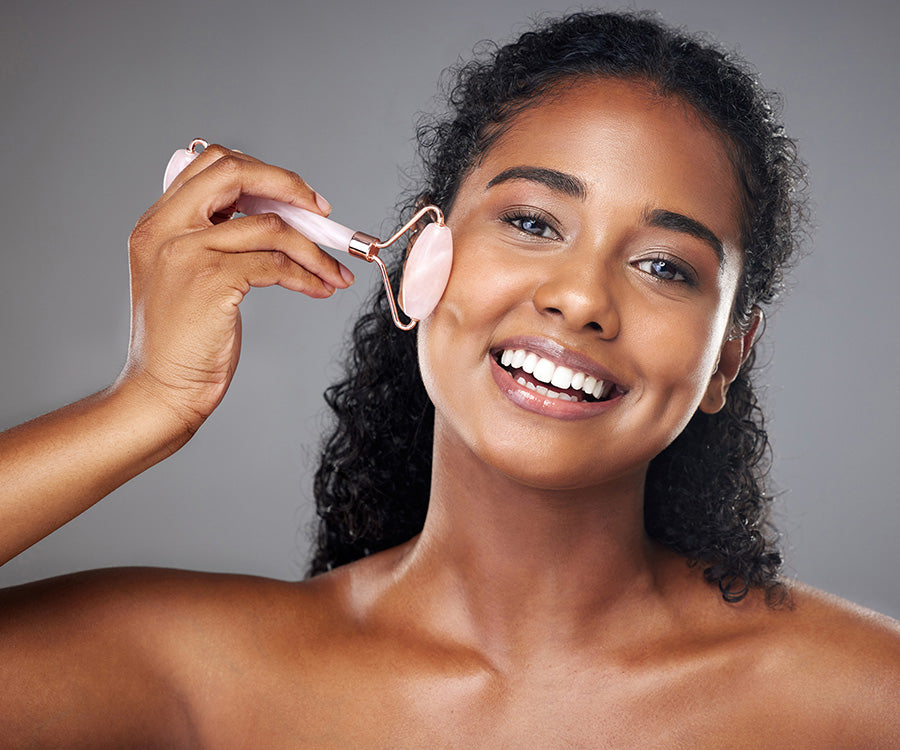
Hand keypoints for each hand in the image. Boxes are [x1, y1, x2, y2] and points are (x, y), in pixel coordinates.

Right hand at [120, 145, 353, 435]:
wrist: (162, 389)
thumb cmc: (182, 339)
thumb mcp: (184, 274)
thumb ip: (212, 238)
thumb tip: (275, 215)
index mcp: (157, 222)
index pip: (211, 164)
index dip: (263, 173)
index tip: (297, 198)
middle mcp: (166, 228)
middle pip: (236, 173)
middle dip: (290, 186)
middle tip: (323, 215)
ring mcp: (187, 252)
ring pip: (270, 225)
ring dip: (314, 249)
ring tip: (334, 272)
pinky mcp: (211, 280)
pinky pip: (276, 263)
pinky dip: (307, 275)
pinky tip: (319, 288)